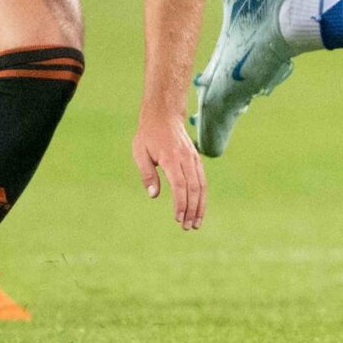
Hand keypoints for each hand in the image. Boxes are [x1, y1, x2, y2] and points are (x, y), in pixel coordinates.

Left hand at [133, 113, 205, 229]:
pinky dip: (202, 196)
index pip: (180, 185)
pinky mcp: (196, 159)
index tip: (178, 219)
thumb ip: (147, 174)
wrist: (164, 115)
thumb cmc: (148, 135)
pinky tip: (199, 208)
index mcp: (171, 158)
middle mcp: (186, 158)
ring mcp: (193, 158)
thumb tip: (154, 195)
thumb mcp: (140, 152)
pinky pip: (203, 180)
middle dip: (192, 209)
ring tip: (196, 223)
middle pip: (194, 188)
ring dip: (200, 206)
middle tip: (188, 227)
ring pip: (202, 185)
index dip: (181, 203)